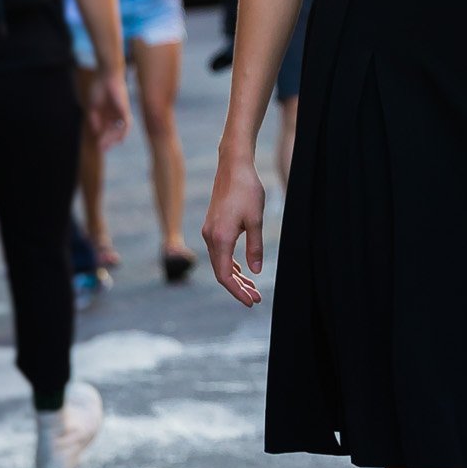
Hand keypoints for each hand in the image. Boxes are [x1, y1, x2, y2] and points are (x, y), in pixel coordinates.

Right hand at [88, 68, 130, 149]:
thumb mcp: (93, 106)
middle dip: (107, 141)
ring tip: (105, 146)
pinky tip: (120, 141)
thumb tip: (96, 132)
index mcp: (108, 112)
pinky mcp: (125, 109)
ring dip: (112, 139)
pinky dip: (124, 133)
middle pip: (112, 131)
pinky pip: (126, 124)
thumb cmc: (99, 88)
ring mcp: (121, 112)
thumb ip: (94, 119)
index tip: (98, 146)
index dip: (102, 138)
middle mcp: (115, 114)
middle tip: (101, 150)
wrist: (106, 76)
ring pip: (119, 130)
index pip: (106, 129)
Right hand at [202, 151, 265, 305]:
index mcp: (220, 238)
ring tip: (252, 288)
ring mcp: (209, 231)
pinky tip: (242, 269)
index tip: (252, 301)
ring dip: (236, 276)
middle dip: (238, 287)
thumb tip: (255, 272)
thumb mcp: (255, 220)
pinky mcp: (213, 225)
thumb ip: (255, 248)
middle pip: (222, 272)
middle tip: (256, 298)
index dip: (237, 291)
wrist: (233, 165)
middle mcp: (210, 237)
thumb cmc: (247, 190)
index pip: (225, 275)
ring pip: (220, 262)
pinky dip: (231, 264)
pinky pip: (220, 252)